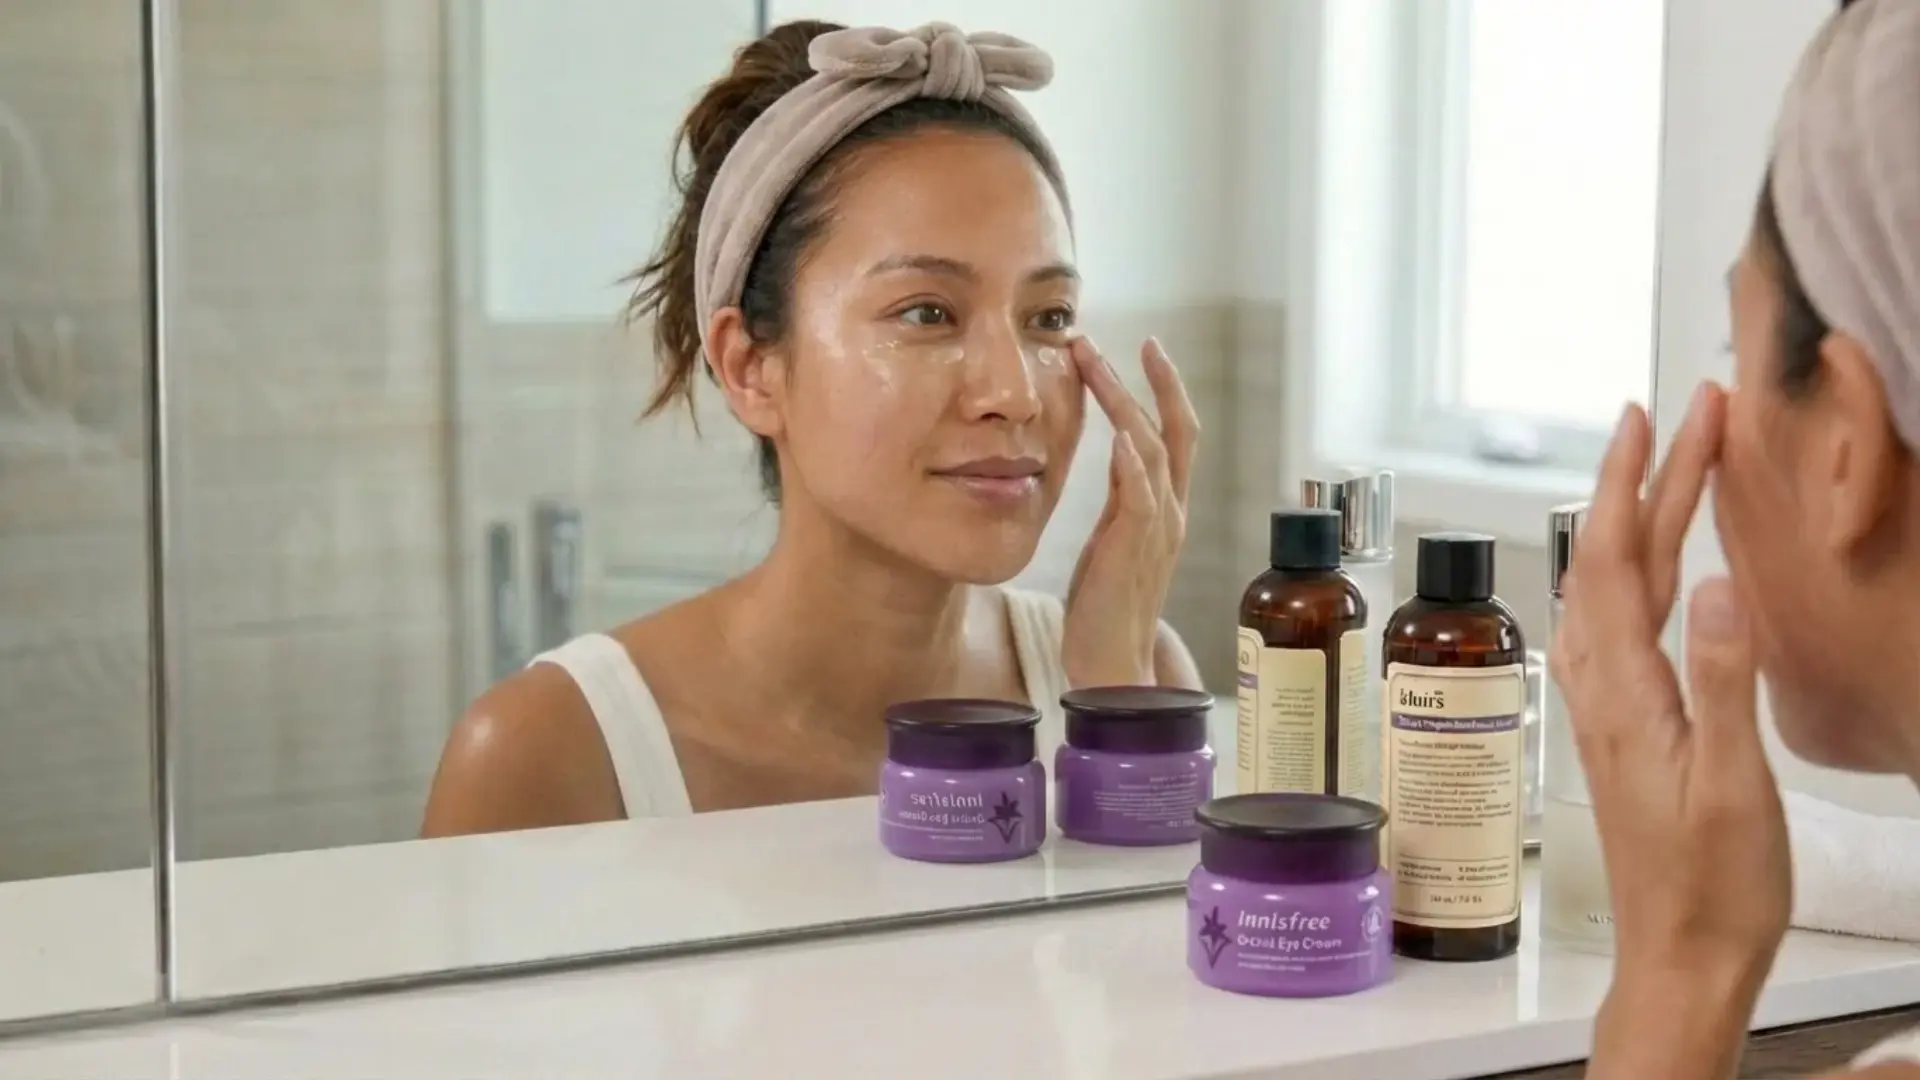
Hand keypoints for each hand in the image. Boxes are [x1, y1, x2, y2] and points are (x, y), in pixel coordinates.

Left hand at [1059, 337, 1197, 687]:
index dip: (1164, 389)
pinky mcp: (1135, 549)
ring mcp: (1158, 529)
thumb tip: (1114, 450)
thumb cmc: (1106, 607)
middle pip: (1175, 431)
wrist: (1112, 665)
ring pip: (1153, 450)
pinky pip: (1141, 497)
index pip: (1174, 435)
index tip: (1143, 348)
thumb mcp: (1113, 537)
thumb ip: (1121, 496)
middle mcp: (1171, 512)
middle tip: (1128, 339)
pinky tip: (1119, 433)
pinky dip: (1133, 462)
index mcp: (1165, 508)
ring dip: (1125, 401)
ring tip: (1096, 363)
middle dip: (1154, 380)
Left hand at [1553, 388, 1790, 1079]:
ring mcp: (1602, 703)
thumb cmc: (1713, 884)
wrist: (1680, 955)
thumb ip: (1722, 682)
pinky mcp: (1617, 724)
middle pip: (1611, 557)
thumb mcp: (1734, 784)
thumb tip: (1712, 584)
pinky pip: (1613, 622)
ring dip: (1635, 517)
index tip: (1661, 415)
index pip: (1618, 556)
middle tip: (1685, 411)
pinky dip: (1630, 569)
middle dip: (1645, 477)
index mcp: (1624, 689)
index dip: (1639, 478)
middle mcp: (1598, 686)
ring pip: (1609, 585)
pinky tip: (1641, 567)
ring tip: (1669, 463)